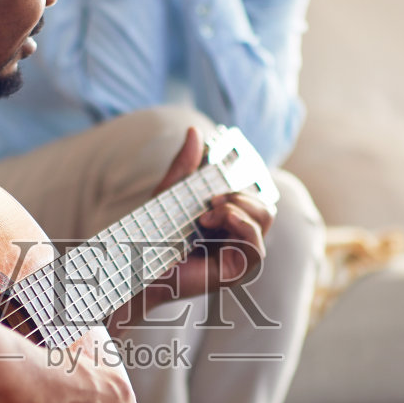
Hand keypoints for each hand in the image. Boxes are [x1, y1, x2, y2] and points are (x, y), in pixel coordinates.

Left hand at [110, 127, 273, 322]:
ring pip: (264, 219)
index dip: (242, 178)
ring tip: (209, 212)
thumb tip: (195, 131)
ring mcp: (240, 255)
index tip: (219, 168)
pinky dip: (243, 225)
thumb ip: (186, 166)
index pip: (253, 194)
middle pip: (264, 206)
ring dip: (239, 207)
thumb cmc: (154, 234)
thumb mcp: (172, 193)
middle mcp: (238, 238)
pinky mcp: (237, 271)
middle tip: (212, 197)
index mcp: (229, 220)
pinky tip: (221, 218)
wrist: (139, 266)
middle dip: (241, 194)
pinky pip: (256, 246)